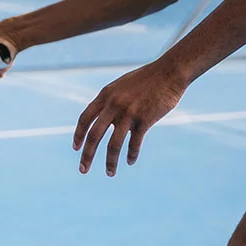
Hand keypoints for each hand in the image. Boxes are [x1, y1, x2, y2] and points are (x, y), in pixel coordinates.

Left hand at [73, 61, 187, 175]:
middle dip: (87, 155)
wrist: (170, 72)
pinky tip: (130, 161)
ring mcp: (128, 113)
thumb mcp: (122, 86)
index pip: (85, 118)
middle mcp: (114, 104)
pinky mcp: (144, 120)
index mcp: (105, 95)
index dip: (78, 135)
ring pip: (113, 145)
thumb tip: (101, 119)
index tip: (76, 148)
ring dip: (110, 162)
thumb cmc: (147, 79)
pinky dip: (131, 155)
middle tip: (83, 170)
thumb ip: (110, 101)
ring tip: (110, 173)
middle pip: (94, 135)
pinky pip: (134, 143)